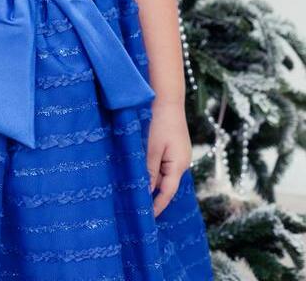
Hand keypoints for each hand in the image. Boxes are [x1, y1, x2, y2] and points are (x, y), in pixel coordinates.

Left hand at [146, 99, 192, 217]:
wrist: (166, 97)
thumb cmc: (159, 121)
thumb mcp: (151, 148)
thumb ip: (149, 170)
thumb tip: (146, 192)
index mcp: (179, 165)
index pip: (167, 192)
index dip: (157, 206)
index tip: (146, 218)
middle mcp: (181, 162)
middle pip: (165, 184)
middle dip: (152, 195)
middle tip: (135, 206)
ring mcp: (178, 154)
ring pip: (162, 174)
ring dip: (150, 181)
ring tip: (133, 190)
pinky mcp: (172, 147)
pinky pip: (162, 164)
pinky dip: (151, 169)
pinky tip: (139, 170)